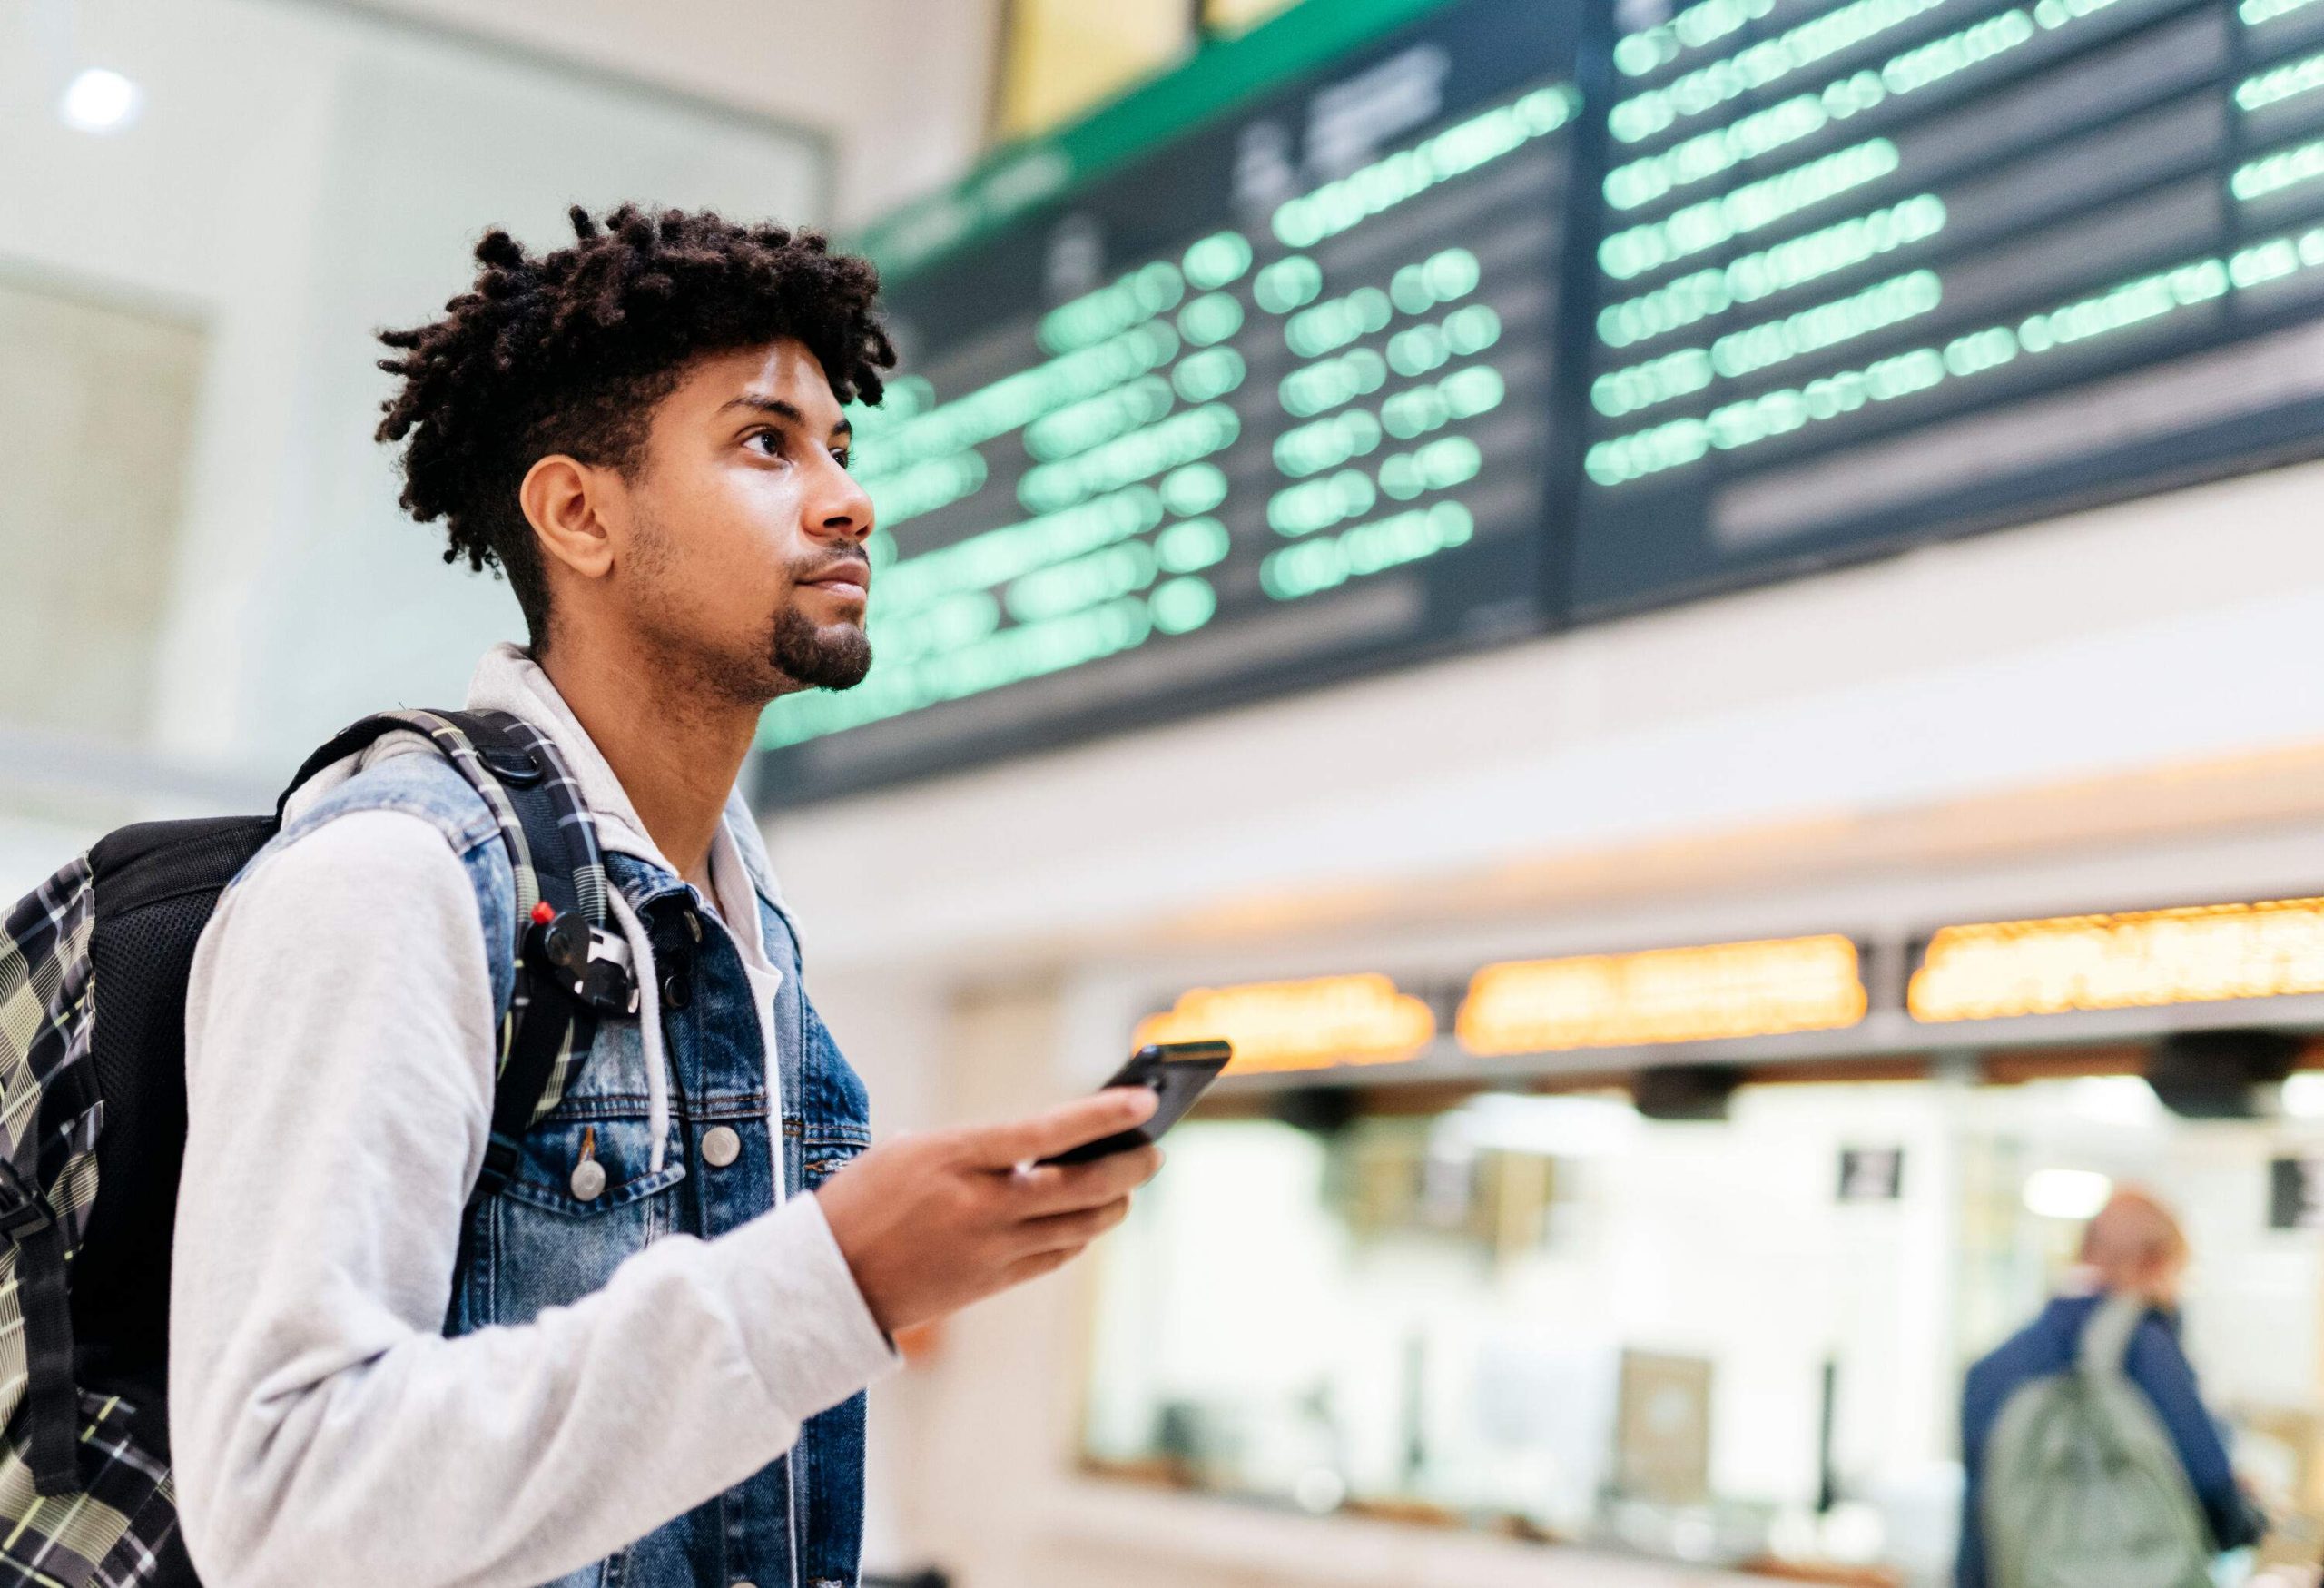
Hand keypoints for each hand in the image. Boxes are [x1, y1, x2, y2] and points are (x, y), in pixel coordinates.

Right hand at [815, 1088, 1163, 1334]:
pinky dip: (1080, 1235)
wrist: (823, 1280)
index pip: (1049, 1132)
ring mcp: (990, 1251)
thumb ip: (982, 1147)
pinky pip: (1056, 1257)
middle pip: (1083, 1186)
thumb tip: (1051, 1148)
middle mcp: (982, 1206)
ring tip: (1128, 1184)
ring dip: (1113, 1203)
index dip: (1104, 1115)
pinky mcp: (991, 1285)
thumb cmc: (863, 1198)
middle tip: (1154, 1150)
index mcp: (957, 1158)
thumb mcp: (913, 1149)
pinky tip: (1089, 1219)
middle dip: (1130, 1165)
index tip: (1146, 1100)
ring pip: (1080, 1226)